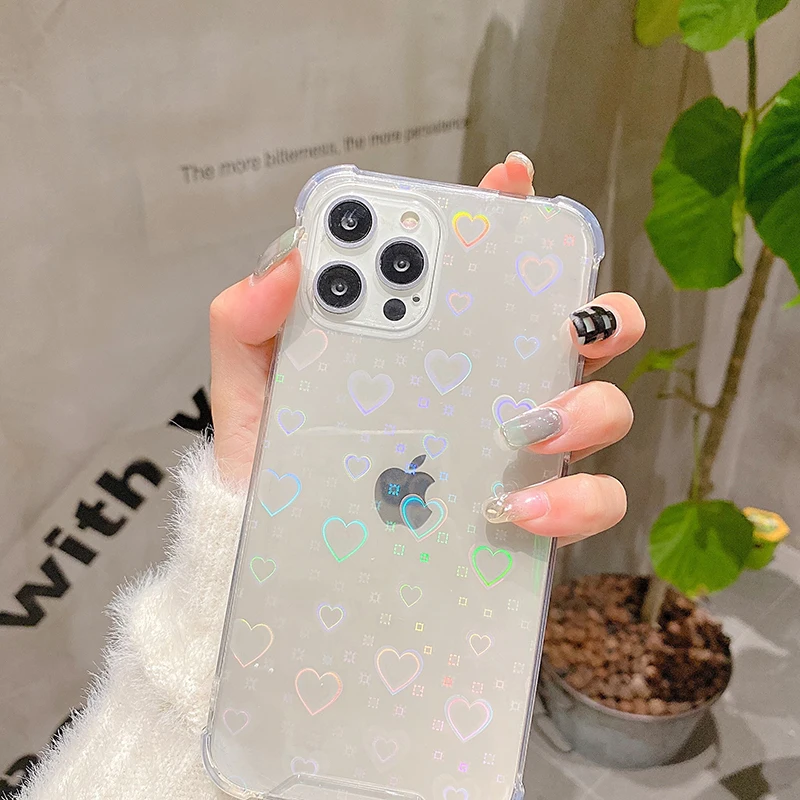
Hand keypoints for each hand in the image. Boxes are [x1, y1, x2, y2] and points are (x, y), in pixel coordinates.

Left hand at [209, 153, 643, 545]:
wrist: (285, 558)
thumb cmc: (279, 463)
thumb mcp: (254, 387)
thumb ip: (250, 323)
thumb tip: (290, 266)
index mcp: (433, 344)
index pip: (481, 268)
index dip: (507, 213)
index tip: (512, 180)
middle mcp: (489, 387)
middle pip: (572, 329)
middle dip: (596, 310)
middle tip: (569, 320)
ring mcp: (517, 451)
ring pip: (600, 408)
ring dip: (591, 407)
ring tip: (535, 429)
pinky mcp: (528, 515)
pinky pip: (585, 502)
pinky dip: (573, 500)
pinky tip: (518, 509)